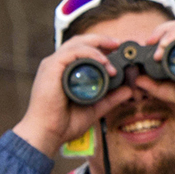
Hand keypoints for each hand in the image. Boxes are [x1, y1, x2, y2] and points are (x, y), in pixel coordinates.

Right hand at [16, 29, 135, 155]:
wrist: (47, 134)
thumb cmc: (64, 123)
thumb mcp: (94, 108)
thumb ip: (110, 99)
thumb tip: (128, 90)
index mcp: (64, 71)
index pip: (82, 50)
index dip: (100, 46)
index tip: (118, 49)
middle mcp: (57, 64)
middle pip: (80, 41)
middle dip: (101, 39)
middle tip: (119, 44)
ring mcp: (53, 65)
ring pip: (77, 43)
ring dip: (98, 47)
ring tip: (113, 55)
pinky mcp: (51, 68)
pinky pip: (72, 52)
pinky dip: (90, 54)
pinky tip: (103, 61)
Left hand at [144, 23, 174, 125]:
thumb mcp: (173, 91)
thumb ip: (156, 86)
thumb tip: (138, 80)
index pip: (174, 37)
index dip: (159, 39)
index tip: (146, 48)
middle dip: (159, 33)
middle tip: (147, 44)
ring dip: (164, 34)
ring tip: (156, 49)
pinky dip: (174, 34)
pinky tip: (165, 46)